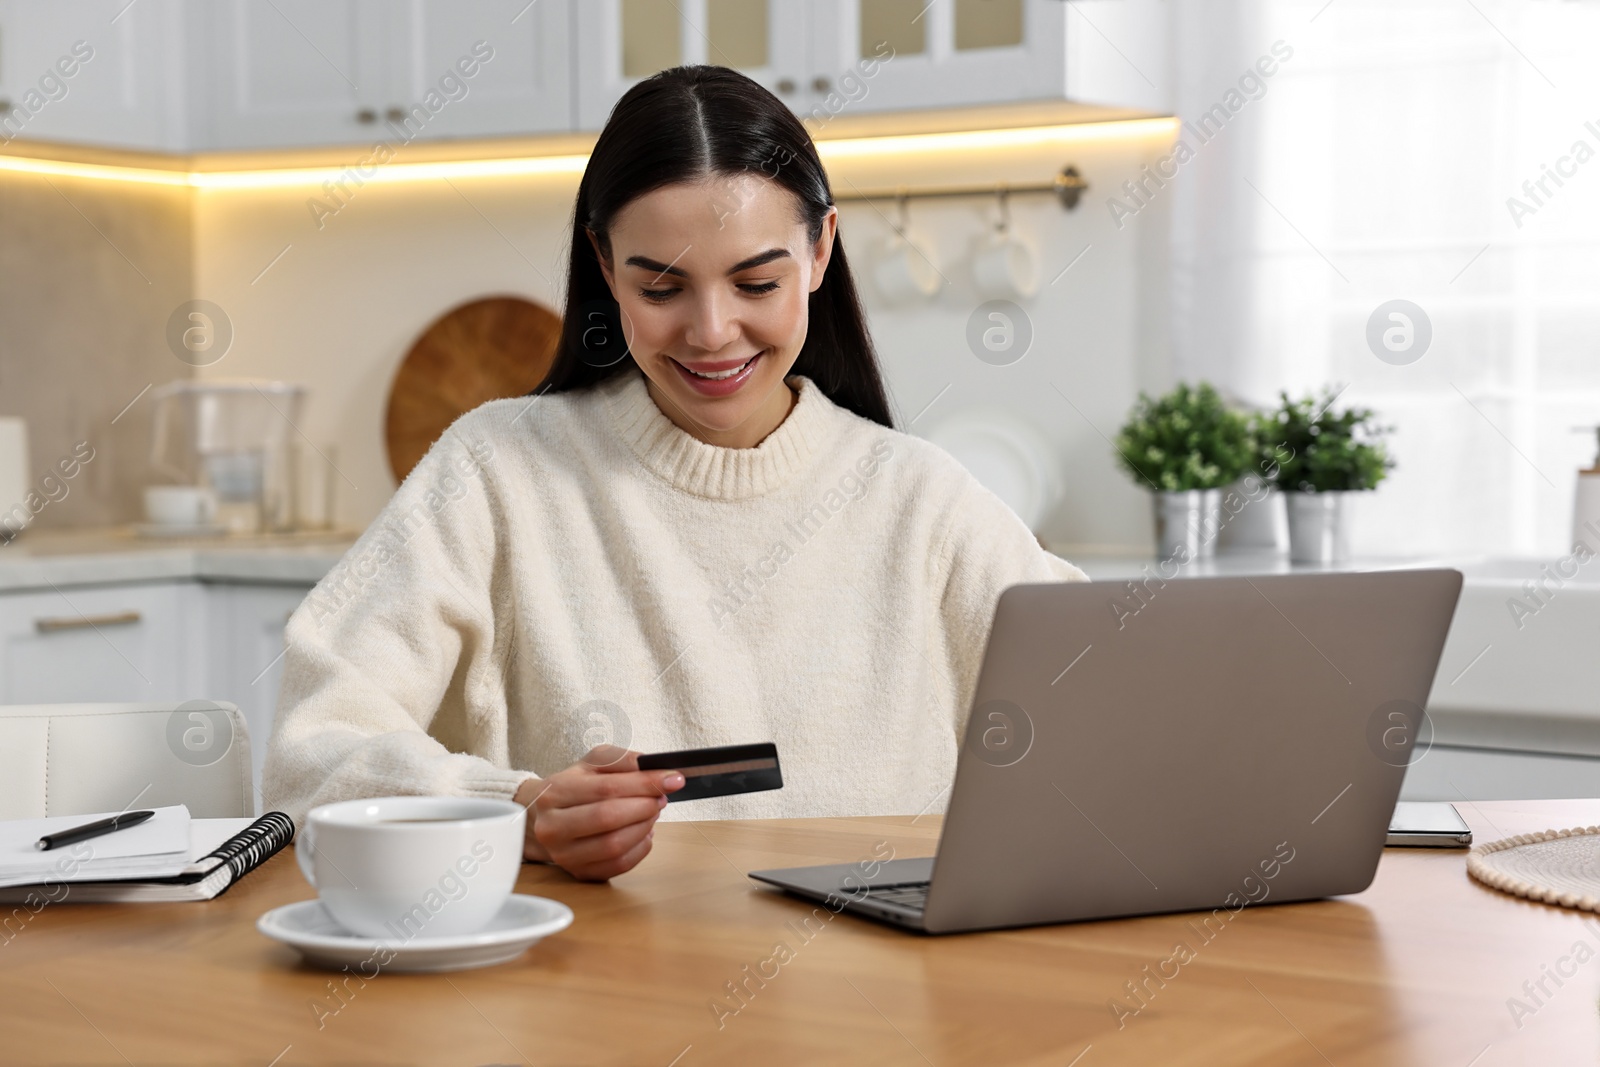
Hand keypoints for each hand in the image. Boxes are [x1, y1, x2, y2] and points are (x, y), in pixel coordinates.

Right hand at [512, 745, 684, 880]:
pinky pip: (619, 865)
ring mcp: (564, 855)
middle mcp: (553, 827)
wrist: (541, 818)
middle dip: (645, 805)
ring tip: (652, 811)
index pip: (606, 788)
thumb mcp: (592, 763)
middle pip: (609, 818)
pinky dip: (641, 848)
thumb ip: (621, 760)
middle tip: (661, 796)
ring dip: (645, 826)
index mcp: (554, 793)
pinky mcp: (579, 873)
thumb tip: (654, 768)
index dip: (644, 783)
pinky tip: (644, 832)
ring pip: (615, 845)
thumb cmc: (572, 787)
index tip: (673, 779)